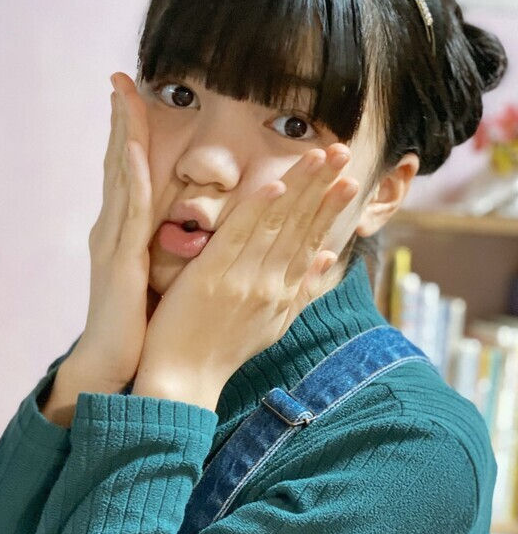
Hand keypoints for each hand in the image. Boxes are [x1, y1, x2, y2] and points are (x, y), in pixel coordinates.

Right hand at [68, 72, 156, 386]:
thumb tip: (181, 233)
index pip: (127, 175)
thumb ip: (159, 252)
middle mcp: (111, 231)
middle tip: (120, 78)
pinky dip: (128, 177)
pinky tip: (130, 148)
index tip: (134, 98)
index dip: (128, 135)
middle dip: (119, 121)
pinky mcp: (121, 261)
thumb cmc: (137, 330)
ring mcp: (112, 244)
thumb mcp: (152, 281)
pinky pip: (128, 212)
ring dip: (121, 134)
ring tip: (122, 95)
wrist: (112, 368)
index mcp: (121, 236)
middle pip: (116, 164)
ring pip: (119, 178)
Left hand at [133, 145, 358, 400]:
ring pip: (277, 225)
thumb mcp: (272, 325)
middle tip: (345, 151)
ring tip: (321, 155)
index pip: (312, 241)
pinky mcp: (212, 278)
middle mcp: (270, 285)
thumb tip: (329, 258)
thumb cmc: (221, 352)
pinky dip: (257, 211)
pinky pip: (239, 237)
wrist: (183, 382)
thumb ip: (301, 290)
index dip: (331, 208)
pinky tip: (274, 186)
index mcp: (283, 294)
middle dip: (324, 186)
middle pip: (302, 226)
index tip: (350, 178)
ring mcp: (243, 280)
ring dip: (300, 186)